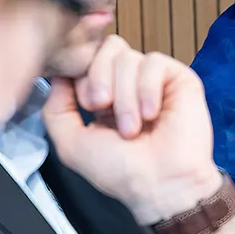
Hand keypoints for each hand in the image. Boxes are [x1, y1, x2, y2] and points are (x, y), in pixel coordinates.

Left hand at [43, 35, 221, 224]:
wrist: (160, 184)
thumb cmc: (121, 172)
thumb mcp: (71, 143)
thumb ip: (55, 108)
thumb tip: (58, 76)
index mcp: (105, 97)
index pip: (86, 59)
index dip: (81, 76)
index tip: (89, 105)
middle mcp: (129, 85)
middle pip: (105, 48)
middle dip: (98, 77)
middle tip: (103, 109)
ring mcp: (153, 81)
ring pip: (127, 57)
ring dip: (124, 96)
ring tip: (133, 127)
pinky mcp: (178, 79)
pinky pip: (153, 62)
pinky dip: (147, 89)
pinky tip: (152, 114)